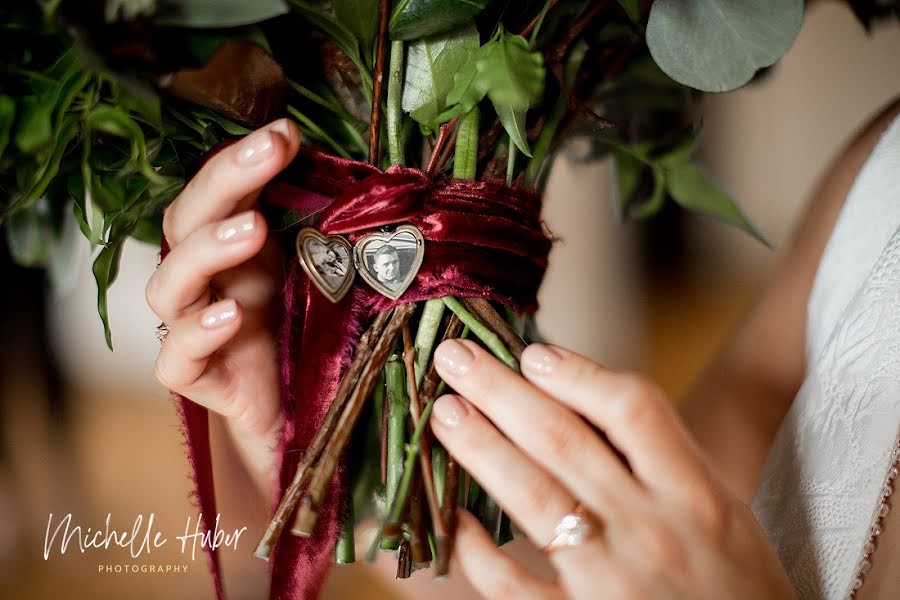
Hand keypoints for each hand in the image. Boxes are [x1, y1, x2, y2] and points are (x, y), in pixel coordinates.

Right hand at [146, 119, 300, 497]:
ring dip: (207, 250)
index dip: (243, 159)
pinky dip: (197, 334)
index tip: (286, 130)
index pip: (221, 192)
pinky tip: (229, 315)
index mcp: (235, 249)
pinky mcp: (198, 379)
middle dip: (227, 180)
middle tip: (270, 151)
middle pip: (187, 221)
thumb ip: (330, 236)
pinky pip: (176, 358)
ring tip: (251, 230)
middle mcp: (208, 281)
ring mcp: (196, 329)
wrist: (304, 413)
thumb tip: (375, 182)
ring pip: (170, 284)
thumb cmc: (311, 336)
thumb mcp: (326, 277)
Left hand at [429, 340, 794, 599]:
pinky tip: (452, 517)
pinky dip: (474, 548)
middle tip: (455, 355)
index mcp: (696, 497)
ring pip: (531, 495)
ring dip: (480, 446)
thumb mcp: (724, 518)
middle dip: (502, 390)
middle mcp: (651, 531)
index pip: (633, 410)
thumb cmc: (736, 593)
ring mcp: (609, 581)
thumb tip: (584, 404)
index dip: (576, 373)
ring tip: (444, 411)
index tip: (534, 354)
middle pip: (563, 440)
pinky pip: (510, 582)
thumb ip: (666, 464)